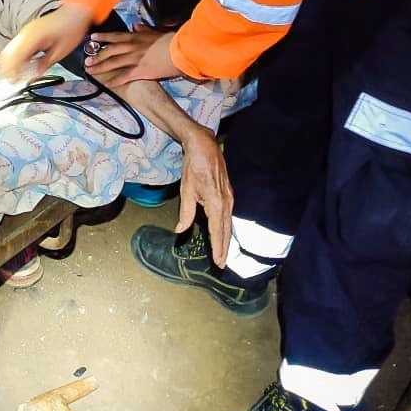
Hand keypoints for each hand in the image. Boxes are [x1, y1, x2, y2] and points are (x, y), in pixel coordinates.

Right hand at [0, 4, 91, 81]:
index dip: (12, 72)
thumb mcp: (61, 52)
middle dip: (7, 69)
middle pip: (7, 54)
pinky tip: (22, 65)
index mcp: (32, 38)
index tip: (14, 82)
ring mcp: (25, 32)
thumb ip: (45, 64)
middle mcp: (25, 34)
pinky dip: (15, 57)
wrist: (75, 12)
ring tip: (16, 75)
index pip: (14, 58)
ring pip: (9, 50)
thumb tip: (35, 74)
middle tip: (12, 81)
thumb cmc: (71, 28)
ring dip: (10, 63)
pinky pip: (16, 46)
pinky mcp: (28, 32)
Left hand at [85, 25, 177, 83]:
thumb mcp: (157, 31)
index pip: (115, 37)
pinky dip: (114, 81)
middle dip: (97, 56)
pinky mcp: (140, 71)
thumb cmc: (171, 41)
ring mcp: (134, 59)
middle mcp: (132, 47)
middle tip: (87, 60)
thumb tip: (136, 25)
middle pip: (110, 51)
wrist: (180, 51)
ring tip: (90, 71)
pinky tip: (107, 84)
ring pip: (113, 63)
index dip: (103, 37)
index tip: (93, 38)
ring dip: (100, 67)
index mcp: (136, 37)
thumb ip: (145, 29)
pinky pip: (124, 76)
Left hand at [177, 126, 232, 266]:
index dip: (218, 247)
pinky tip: (224, 234)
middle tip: (222, 263)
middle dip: (224, 248)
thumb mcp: (186, 190)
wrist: (205, 147)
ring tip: (224, 254)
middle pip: (226, 230)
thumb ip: (186, 213)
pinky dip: (227, 228)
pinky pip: (229, 216)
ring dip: (227, 240)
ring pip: (229, 224)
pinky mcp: (229, 195)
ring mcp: (230, 198)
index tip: (219, 261)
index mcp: (216, 203)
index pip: (218, 231)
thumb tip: (180, 230)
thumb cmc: (194, 167)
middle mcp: (226, 202)